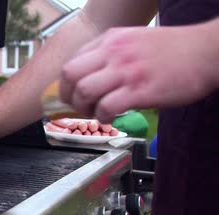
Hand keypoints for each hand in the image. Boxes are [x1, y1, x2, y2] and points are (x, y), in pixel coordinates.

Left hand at [59, 24, 218, 122]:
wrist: (207, 51)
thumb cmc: (173, 50)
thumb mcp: (134, 40)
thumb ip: (110, 53)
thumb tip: (90, 75)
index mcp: (111, 40)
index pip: (72, 62)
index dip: (66, 84)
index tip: (72, 95)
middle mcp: (114, 52)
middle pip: (70, 75)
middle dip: (68, 96)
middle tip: (79, 106)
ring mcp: (127, 71)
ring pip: (84, 91)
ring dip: (84, 108)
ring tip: (96, 113)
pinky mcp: (140, 90)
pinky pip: (107, 107)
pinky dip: (103, 117)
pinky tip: (112, 118)